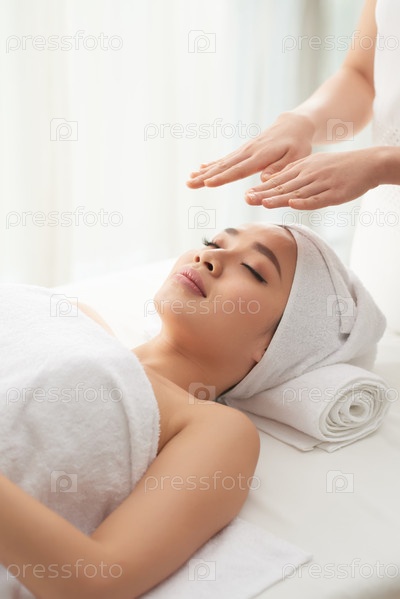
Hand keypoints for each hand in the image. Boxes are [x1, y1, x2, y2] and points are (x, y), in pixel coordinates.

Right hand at [186, 112, 314, 187]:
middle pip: (224, 167)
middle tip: (189, 183)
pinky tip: (200, 169)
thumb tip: (264, 179)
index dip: (223, 177)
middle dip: (206, 176)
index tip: (208, 183)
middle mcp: (249, 152)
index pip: (239, 169)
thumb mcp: (295, 157)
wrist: (294, 125)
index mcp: (261, 156)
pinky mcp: (243, 151)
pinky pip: (225, 159)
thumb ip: (280, 168)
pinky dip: (212, 164)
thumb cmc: (298, 144)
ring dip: (204, 172)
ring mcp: (244, 151)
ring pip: (221, 163)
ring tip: (189, 179)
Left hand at [245, 149, 379, 209]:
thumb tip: (275, 183)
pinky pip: (318, 198)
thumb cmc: (338, 167)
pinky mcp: (335, 193)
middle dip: (264, 194)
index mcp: (303, 168)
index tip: (246, 195)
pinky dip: (305, 201)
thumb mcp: (313, 165)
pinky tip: (293, 204)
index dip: (262, 189)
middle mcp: (310, 175)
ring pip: (297, 192)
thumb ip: (295, 174)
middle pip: (284, 187)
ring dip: (280, 198)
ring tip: (263, 203)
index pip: (279, 181)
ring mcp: (322, 183)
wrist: (367, 163)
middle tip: (246, 199)